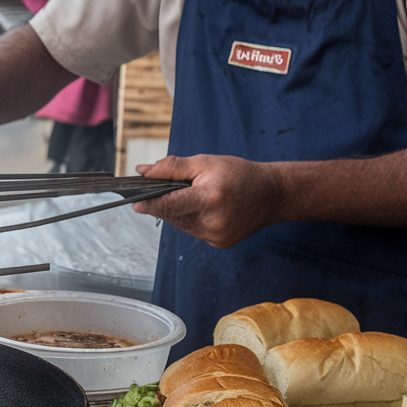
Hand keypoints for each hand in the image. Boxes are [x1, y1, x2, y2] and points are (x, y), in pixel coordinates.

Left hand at [131, 155, 284, 248]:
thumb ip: (171, 168)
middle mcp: (213, 221)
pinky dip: (191, 220)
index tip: (134, 203)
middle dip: (165, 203)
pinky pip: (193, 231)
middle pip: (173, 215)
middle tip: (165, 190)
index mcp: (209, 198)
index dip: (150, 204)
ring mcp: (216, 236)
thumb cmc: (239, 174)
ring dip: (178, 212)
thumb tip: (143, 172)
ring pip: (181, 225)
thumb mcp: (205, 162)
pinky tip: (204, 209)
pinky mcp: (219, 243)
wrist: (271, 195)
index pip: (170, 204)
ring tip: (193, 196)